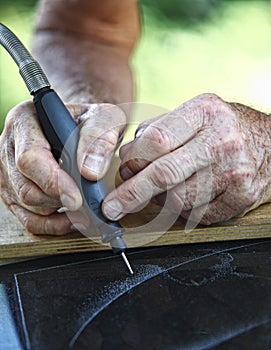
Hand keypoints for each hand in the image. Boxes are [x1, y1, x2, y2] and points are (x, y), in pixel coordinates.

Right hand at [0, 101, 125, 233]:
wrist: (83, 128)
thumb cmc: (91, 121)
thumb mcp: (104, 118)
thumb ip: (100, 137)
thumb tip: (90, 171)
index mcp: (25, 120)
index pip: (30, 157)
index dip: (53, 181)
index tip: (77, 198)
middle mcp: (9, 146)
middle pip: (26, 187)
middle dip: (59, 200)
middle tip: (87, 204)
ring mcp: (8, 171)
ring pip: (26, 205)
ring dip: (57, 211)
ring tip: (84, 208)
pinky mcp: (14, 191)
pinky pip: (27, 218)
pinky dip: (51, 225)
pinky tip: (71, 219)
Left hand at [102, 93, 270, 224]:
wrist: (268, 144)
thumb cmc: (221, 128)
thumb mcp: (193, 113)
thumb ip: (159, 129)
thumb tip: (126, 157)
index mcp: (204, 112)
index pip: (157, 139)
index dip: (132, 159)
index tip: (119, 170)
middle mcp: (221, 141)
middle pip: (165, 173)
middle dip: (131, 194)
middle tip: (111, 207)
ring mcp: (233, 172)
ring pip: (178, 199)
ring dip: (159, 200)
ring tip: (158, 190)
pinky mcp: (240, 197)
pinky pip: (197, 213)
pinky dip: (182, 210)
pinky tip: (184, 196)